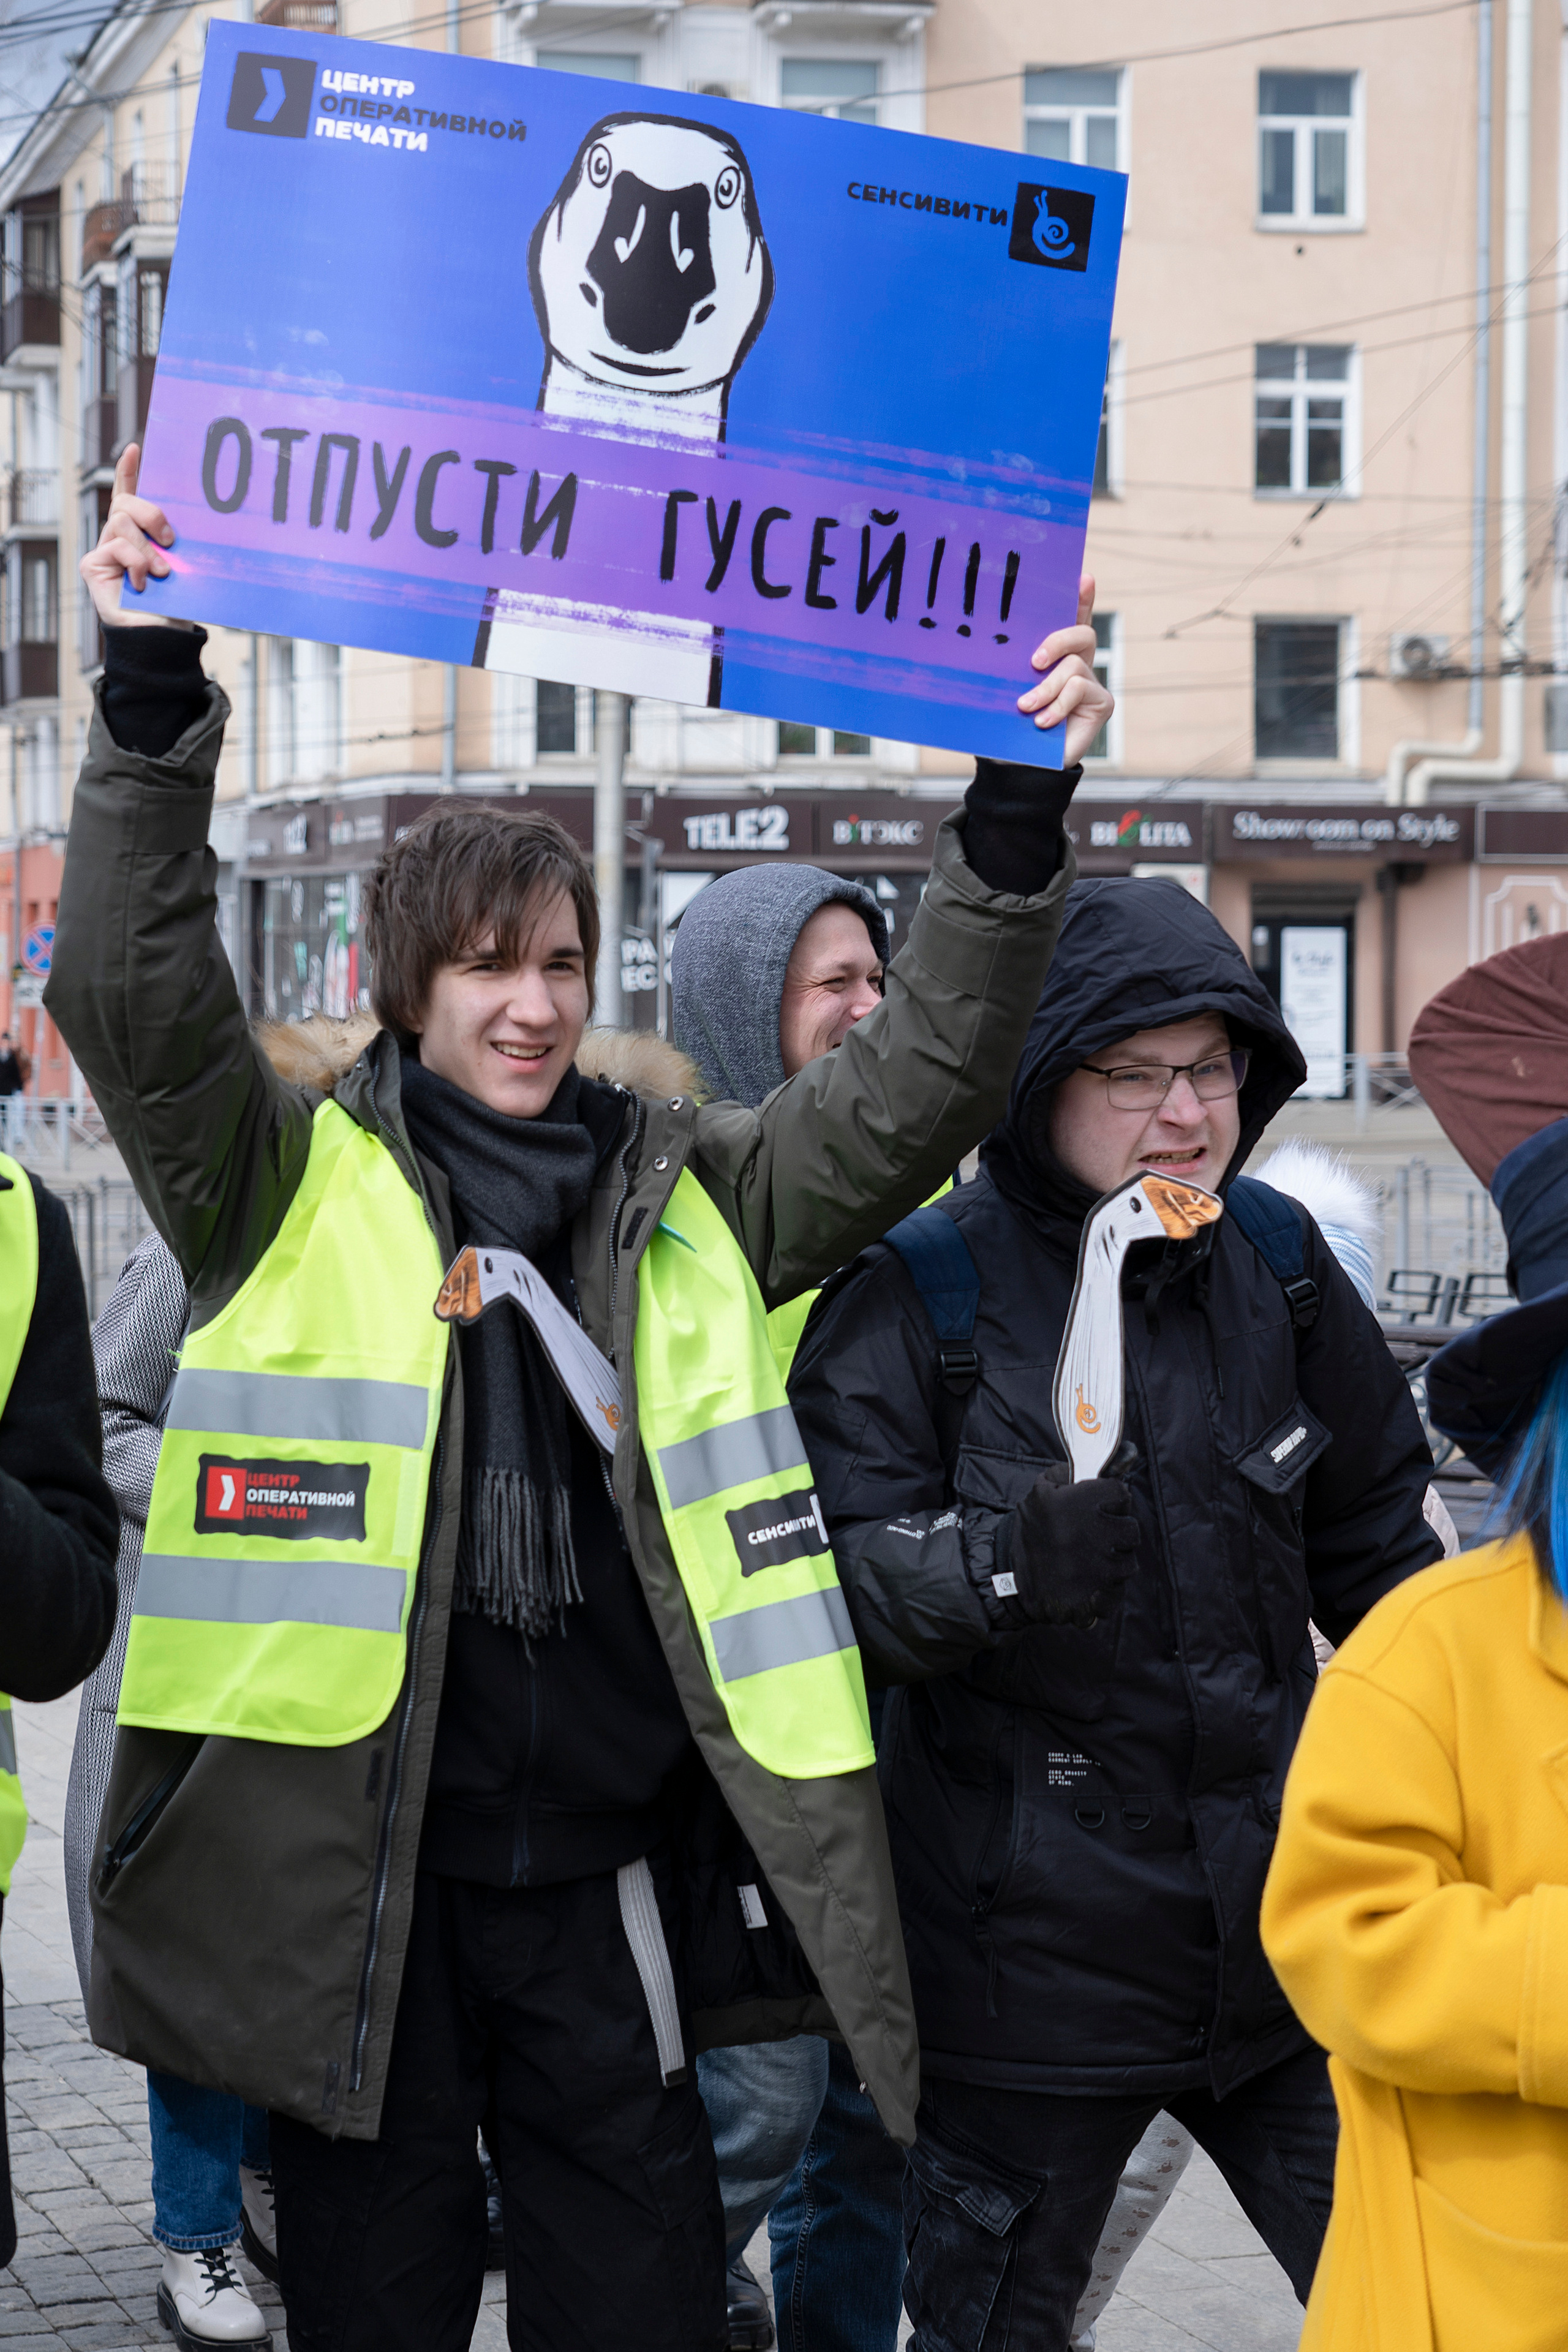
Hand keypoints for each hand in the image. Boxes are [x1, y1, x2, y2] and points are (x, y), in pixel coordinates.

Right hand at [79, 445, 191, 629]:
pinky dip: (135, 563)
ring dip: (147, 548)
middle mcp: (119, 538)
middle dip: (151, 514)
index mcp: (141, 534)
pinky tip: (143, 582)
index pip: (129, 495)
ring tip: (162, 572)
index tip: (135, 449)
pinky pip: (116, 546)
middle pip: (126, 503)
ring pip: (120, 522)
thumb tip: (183, 519)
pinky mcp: (92, 565)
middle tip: (171, 540)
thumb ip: (173, 540)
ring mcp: (104, 550)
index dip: (128, 472)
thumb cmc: (176, 604)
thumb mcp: (182, 563)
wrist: (163, 637)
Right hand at [993, 1463, 1136, 1630]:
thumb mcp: (1045, 1488)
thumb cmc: (1031, 1526)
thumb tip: (1120, 1456)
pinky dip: (1106, 1590)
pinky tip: (1089, 1582)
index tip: (1103, 1505)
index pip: (1120, 1494)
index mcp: (1078, 1504)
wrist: (1004, 1570)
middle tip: (1099, 1534)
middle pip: (1131, 1530)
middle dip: (1118, 1531)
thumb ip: (1076, 1471)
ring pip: (1127, 1563)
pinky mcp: (1093, 1601)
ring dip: (1113, 1561)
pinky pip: (1116, 1592)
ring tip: (1089, 1560)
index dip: (1112, 1499)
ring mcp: (1095, 1571)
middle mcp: (1090, 1536)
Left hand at [1017, 572, 1110, 765]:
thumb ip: (1009, 667)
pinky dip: (1058, 705)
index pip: (1071, 620)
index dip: (1080, 598)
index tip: (1082, 576)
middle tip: (1034, 660)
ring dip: (1046, 687)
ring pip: (1075, 665)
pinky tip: (1042, 721)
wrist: (1021, 766)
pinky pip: (1080, 690)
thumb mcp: (1004, 689)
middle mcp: (1078, 665)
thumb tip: (983, 638)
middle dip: (1058, 640)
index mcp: (1055, 656)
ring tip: (1026, 707)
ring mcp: (1091, 684)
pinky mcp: (1100, 704)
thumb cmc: (1009, 725)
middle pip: (1082, 634)